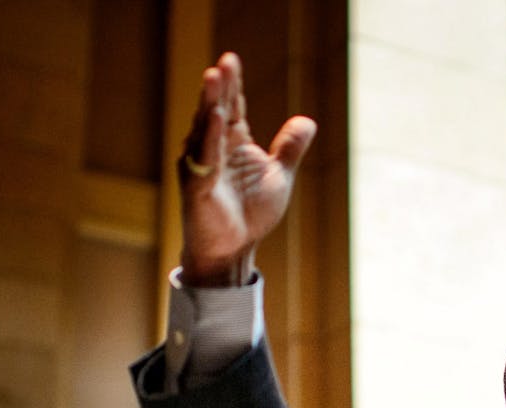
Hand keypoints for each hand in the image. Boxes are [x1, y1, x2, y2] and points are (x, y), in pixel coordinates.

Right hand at [178, 52, 316, 286]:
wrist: (234, 250)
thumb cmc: (250, 214)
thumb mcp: (279, 177)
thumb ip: (289, 149)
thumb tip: (308, 120)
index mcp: (232, 143)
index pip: (232, 106)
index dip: (232, 84)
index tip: (231, 59)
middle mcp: (213, 148)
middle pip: (217, 109)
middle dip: (220, 85)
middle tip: (224, 61)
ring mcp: (202, 165)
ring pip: (205, 128)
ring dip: (211, 102)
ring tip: (214, 76)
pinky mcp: (197, 186)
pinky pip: (204, 158)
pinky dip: (210, 138)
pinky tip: (216, 118)